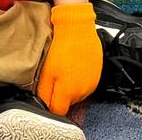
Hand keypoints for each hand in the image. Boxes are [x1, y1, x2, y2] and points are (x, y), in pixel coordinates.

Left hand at [37, 1, 102, 115]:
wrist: (77, 30)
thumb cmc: (62, 48)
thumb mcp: (46, 72)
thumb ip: (44, 93)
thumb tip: (44, 105)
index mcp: (68, 93)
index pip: (58, 112)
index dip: (51, 106)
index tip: (49, 97)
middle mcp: (82, 92)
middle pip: (69, 104)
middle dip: (61, 95)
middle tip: (56, 78)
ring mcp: (91, 85)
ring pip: (78, 95)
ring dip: (72, 88)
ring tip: (67, 71)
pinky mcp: (97, 77)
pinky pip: (86, 85)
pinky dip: (80, 80)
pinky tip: (75, 68)